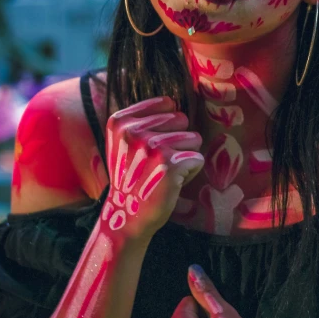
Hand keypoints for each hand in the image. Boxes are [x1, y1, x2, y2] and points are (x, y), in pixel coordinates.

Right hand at [102, 96, 203, 239]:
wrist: (127, 215)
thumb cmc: (132, 177)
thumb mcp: (123, 143)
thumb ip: (141, 119)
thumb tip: (172, 102)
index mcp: (120, 121)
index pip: (166, 104)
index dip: (167, 126)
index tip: (151, 147)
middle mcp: (134, 131)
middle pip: (182, 120)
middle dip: (178, 141)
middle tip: (158, 163)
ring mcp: (152, 147)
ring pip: (193, 138)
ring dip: (185, 157)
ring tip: (165, 173)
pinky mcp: (169, 165)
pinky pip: (197, 158)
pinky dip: (191, 172)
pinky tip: (172, 182)